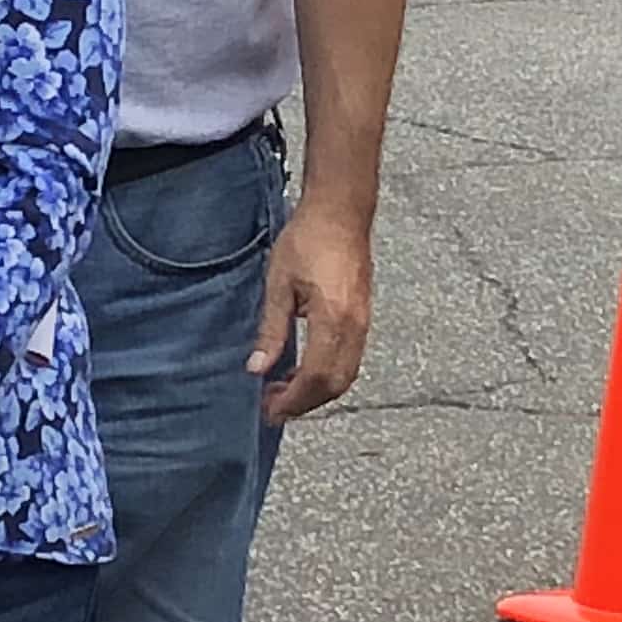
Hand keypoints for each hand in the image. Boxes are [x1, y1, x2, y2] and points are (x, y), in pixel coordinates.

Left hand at [251, 207, 373, 421]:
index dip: (292, 400)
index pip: (315, 378)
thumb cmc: (307, 240)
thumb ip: (271, 330)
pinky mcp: (364, 317)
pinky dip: (328, 375)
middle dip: (305, 403)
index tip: (269, 409)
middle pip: (334, 384)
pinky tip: (303, 370)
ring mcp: (363, 323)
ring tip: (284, 391)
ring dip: (317, 391)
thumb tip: (257, 369)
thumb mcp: (278, 284)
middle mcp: (355, 327)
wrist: (341, 212)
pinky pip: (350, 359)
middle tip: (273, 408)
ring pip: (346, 375)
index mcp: (333, 320)